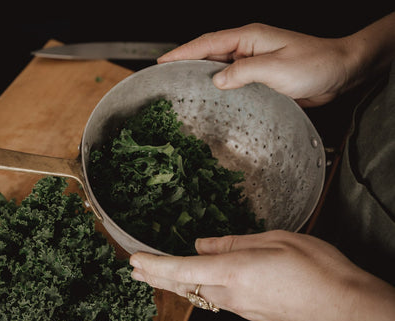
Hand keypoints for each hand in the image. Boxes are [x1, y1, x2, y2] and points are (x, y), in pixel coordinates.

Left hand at [130, 230, 394, 320]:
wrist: (344, 304)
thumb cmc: (316, 267)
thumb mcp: (273, 240)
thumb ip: (232, 243)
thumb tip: (201, 244)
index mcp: (233, 271)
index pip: (181, 269)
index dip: (153, 265)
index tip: (132, 260)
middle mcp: (230, 294)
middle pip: (183, 285)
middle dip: (155, 276)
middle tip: (134, 269)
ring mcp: (240, 307)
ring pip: (198, 293)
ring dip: (176, 282)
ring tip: (158, 273)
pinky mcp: (251, 313)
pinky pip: (217, 298)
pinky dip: (200, 287)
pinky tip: (199, 280)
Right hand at [158, 24, 357, 106]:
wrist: (340, 71)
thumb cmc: (314, 64)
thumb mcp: (276, 68)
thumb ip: (244, 73)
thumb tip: (217, 80)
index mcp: (249, 38)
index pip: (208, 43)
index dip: (183, 52)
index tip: (164, 62)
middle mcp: (248, 48)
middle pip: (209, 53)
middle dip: (186, 62)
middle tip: (166, 76)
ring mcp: (253, 62)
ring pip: (220, 68)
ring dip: (202, 76)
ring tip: (182, 89)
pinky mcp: (260, 76)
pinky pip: (233, 81)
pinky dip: (219, 88)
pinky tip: (212, 98)